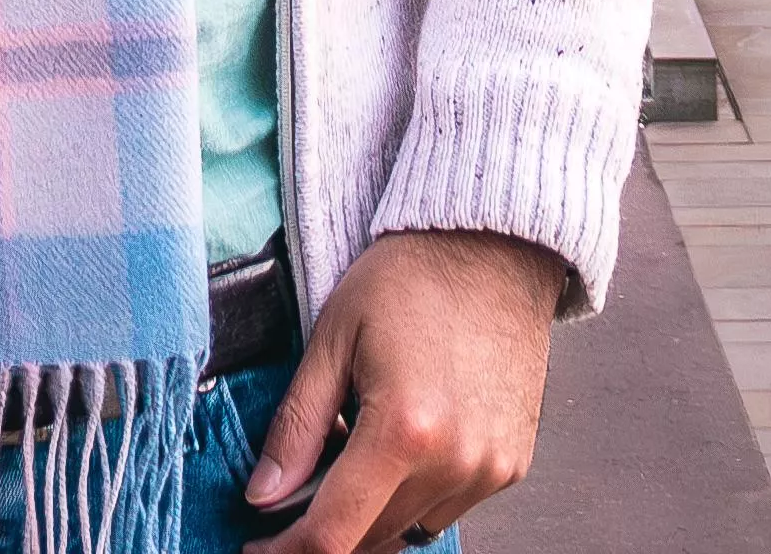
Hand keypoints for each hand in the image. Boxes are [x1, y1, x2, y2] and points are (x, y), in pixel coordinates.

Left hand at [244, 227, 562, 553]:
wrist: (494, 247)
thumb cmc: (411, 279)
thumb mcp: (332, 339)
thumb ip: (296, 427)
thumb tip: (262, 495)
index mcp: (403, 431)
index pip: (333, 533)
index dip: (286, 553)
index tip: (258, 548)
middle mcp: (455, 462)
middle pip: (370, 539)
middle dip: (323, 526)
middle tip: (293, 492)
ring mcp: (490, 468)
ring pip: (408, 530)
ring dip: (370, 512)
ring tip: (353, 450)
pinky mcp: (512, 465)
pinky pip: (446, 508)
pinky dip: (412, 496)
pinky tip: (398, 448)